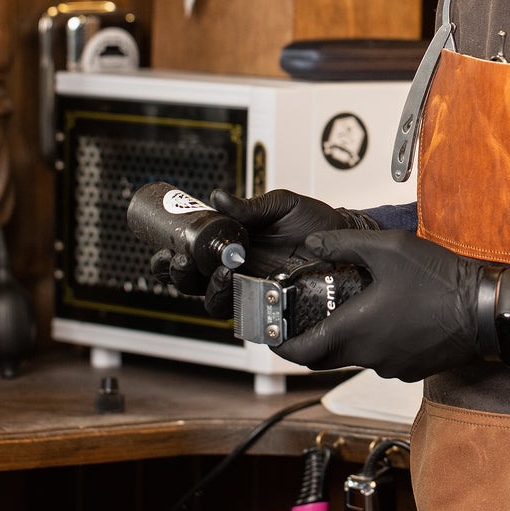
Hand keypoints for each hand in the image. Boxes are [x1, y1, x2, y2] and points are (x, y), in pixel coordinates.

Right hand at [149, 189, 376, 316]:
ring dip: (205, 289)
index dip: (170, 257)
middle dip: (178, 276)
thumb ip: (251, 206)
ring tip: (218, 272)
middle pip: (192, 283)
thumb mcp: (281, 205)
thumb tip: (217, 197)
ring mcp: (251, 289)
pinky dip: (234, 303)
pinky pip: (244, 313)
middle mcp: (235, 271)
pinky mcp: (269, 305)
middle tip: (180, 261)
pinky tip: (236, 287)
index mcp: (230, 245)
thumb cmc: (313, 221)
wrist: (345, 238)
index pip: (190, 256)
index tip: (164, 249)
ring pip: (212, 301)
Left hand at [274, 229, 482, 381]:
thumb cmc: (439, 280)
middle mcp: (369, 356)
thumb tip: (312, 244)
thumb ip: (343, 245)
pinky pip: (383, 356)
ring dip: (348, 335)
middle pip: (325, 357)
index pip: (302, 352)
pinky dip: (376, 339)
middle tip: (304, 318)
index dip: (281, 345)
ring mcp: (392, 365)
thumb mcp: (387, 248)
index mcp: (355, 330)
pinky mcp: (412, 367)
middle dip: (311, 339)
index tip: (271, 334)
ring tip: (354, 304)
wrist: (484, 309)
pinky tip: (390, 313)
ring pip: (356, 355)